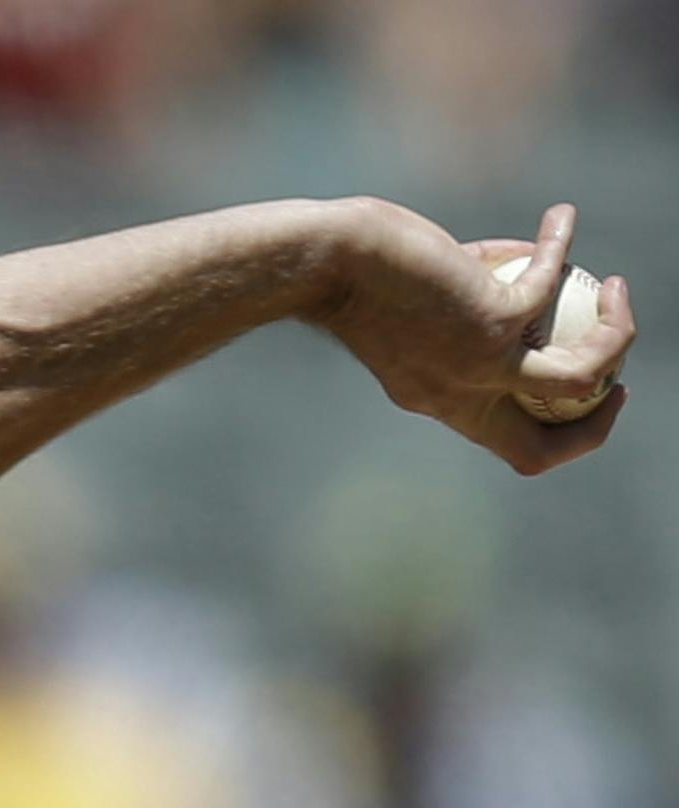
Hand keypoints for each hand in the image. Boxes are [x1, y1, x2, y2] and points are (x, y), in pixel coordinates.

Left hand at [320, 198, 633, 473]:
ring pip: (576, 381)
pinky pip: (550, 283)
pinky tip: (560, 216)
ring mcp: (477, 365)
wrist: (329, 265)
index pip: (515, 448)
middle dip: (598, 421)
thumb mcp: (422, 306)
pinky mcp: (488, 321)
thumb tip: (520, 268)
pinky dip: (560, 244)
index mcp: (446, 404)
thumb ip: (475, 299)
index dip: (566, 433)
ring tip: (613, 289)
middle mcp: (462, 397)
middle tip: (620, 371)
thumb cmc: (360, 281)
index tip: (593, 390)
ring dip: (614, 339)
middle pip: (544, 448)